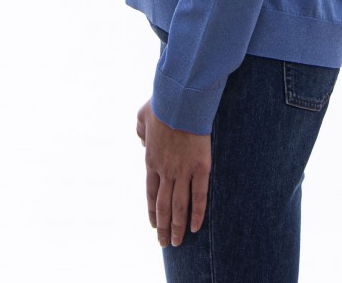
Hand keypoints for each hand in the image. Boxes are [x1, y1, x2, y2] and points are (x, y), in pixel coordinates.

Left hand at [136, 99, 211, 246]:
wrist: (180, 100)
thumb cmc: (162, 104)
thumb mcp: (142, 117)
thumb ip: (141, 131)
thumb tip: (142, 141)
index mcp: (151, 160)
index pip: (151, 193)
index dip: (152, 210)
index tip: (153, 224)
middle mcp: (165, 170)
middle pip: (163, 205)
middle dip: (162, 226)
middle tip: (164, 242)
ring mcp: (183, 170)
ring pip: (179, 205)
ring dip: (177, 226)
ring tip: (177, 242)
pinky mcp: (201, 167)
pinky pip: (199, 195)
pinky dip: (197, 213)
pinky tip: (195, 227)